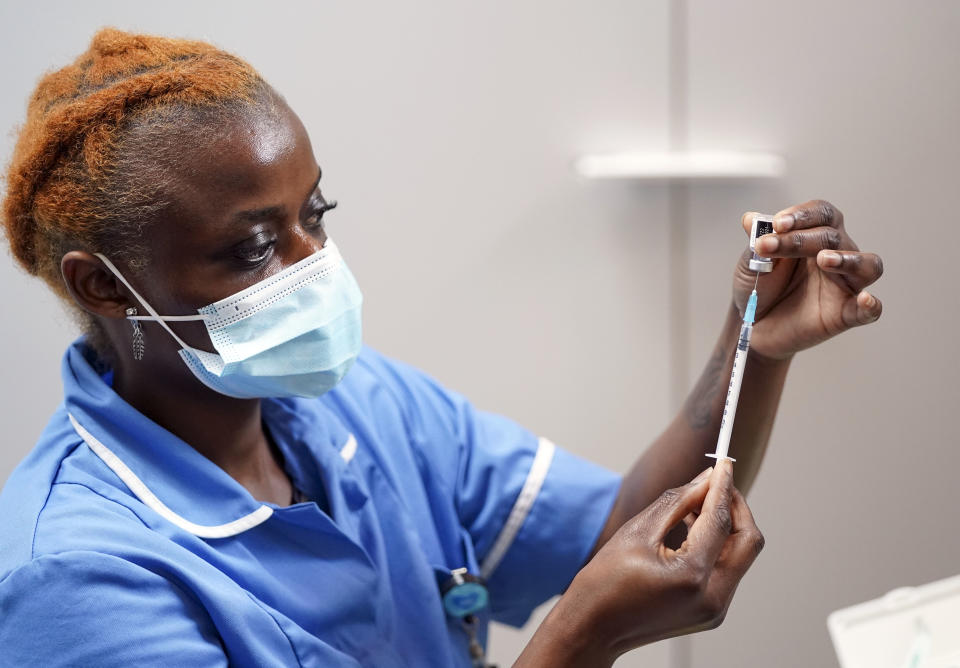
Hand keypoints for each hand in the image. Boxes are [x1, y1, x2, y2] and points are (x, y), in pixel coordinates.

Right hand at [515, 461, 763, 666]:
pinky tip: (695, 526)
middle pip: (747, 541)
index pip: (721, 519)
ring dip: (726, 524)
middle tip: (717, 482)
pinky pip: (727, 569)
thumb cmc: (604, 583)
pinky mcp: (711, 612)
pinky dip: (718, 544)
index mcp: (692, 577)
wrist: (593, 629)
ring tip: (698, 501)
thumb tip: (705, 480)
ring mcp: (714, 609)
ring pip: (740, 554)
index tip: (724, 462)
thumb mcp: (638, 532)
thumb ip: (677, 502)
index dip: (723, 486)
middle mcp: (712, 598)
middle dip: (735, 506)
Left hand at [734, 200, 883, 360]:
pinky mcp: (845, 314)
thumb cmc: (759, 287)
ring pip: (867, 265)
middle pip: (833, 237)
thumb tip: (751, 219)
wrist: (753, 324)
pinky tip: (865, 300)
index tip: (777, 223)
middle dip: (800, 239)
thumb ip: (756, 242)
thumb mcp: (751, 263)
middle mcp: (836, 255)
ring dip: (848, 259)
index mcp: (815, 235)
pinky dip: (871, 305)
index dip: (802, 215)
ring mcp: (844, 285)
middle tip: (769, 246)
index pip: (822, 214)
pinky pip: (869, 310)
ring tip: (823, 260)